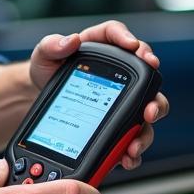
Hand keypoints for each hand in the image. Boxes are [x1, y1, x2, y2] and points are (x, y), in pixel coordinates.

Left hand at [29, 20, 169, 169]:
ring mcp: (123, 98)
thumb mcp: (44, 54)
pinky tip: (127, 157)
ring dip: (146, 129)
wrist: (40, 95)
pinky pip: (133, 135)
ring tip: (135, 143)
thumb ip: (52, 45)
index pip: (119, 36)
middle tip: (148, 110)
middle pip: (148, 80)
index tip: (134, 47)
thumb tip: (70, 41)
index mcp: (102, 47)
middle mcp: (120, 72)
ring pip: (147, 112)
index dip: (130, 40)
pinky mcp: (119, 121)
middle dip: (153, 97)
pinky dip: (132, 148)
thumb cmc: (47, 69)